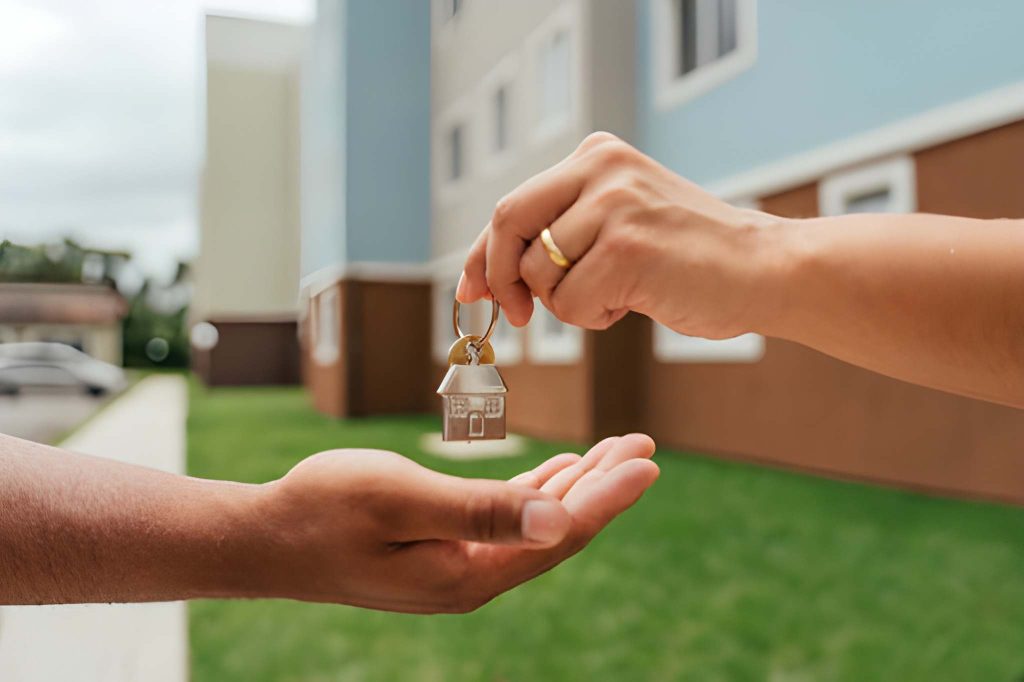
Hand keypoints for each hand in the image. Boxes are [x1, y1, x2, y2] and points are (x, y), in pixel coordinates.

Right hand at [252, 434, 657, 612]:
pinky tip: (556, 474)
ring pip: (533, 525)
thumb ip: (480, 511)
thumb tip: (559, 525)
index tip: (646, 460)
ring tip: (613, 453)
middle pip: (556, 531)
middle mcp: (472, 579)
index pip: (558, 534)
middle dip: (601, 487)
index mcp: (469, 573)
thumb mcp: (401, 497)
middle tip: (641, 446)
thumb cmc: (324, 507)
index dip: (607, 496)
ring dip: (574, 486)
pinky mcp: (440, 553)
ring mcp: (456, 569)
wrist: (265, 539)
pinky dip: (536, 493)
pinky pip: (505, 523)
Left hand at [458, 132, 779, 338]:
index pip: (512, 205)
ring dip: (567, 302)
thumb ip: (561, 232)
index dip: (480, 253)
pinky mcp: (627, 247)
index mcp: (597, 156)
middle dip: (500, 277)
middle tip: (517, 315)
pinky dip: (594, 317)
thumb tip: (483, 275)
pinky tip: (635, 300)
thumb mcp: (619, 221)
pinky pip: (570, 304)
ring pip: (539, 273)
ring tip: (617, 293)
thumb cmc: (688, 256)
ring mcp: (614, 204)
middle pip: (507, 223)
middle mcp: (601, 168)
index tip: (470, 290)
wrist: (763, 269)